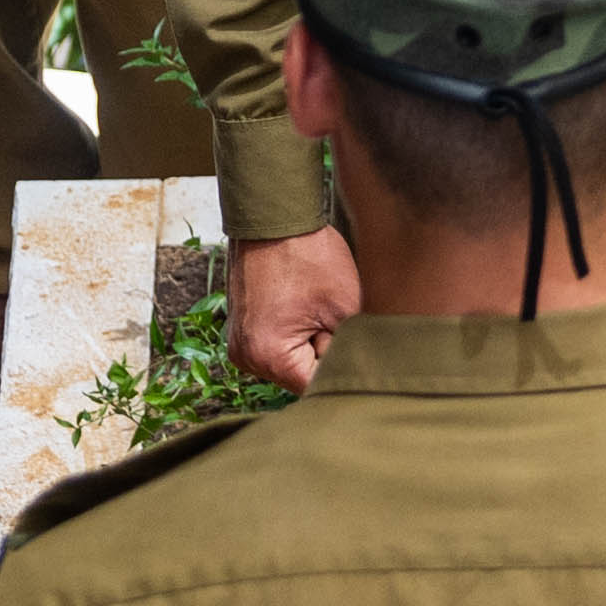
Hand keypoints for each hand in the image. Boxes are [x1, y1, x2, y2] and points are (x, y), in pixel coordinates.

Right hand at [230, 223, 365, 393]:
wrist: (273, 216)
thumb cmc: (309, 254)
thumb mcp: (346, 309)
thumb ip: (353, 350)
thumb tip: (364, 376)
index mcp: (268, 357)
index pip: (318, 388)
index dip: (344, 369)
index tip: (360, 351)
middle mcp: (246, 358)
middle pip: (303, 379)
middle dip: (327, 356)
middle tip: (336, 319)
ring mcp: (240, 346)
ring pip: (293, 364)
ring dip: (312, 346)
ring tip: (318, 311)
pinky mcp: (244, 332)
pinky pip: (279, 347)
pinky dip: (298, 335)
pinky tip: (304, 308)